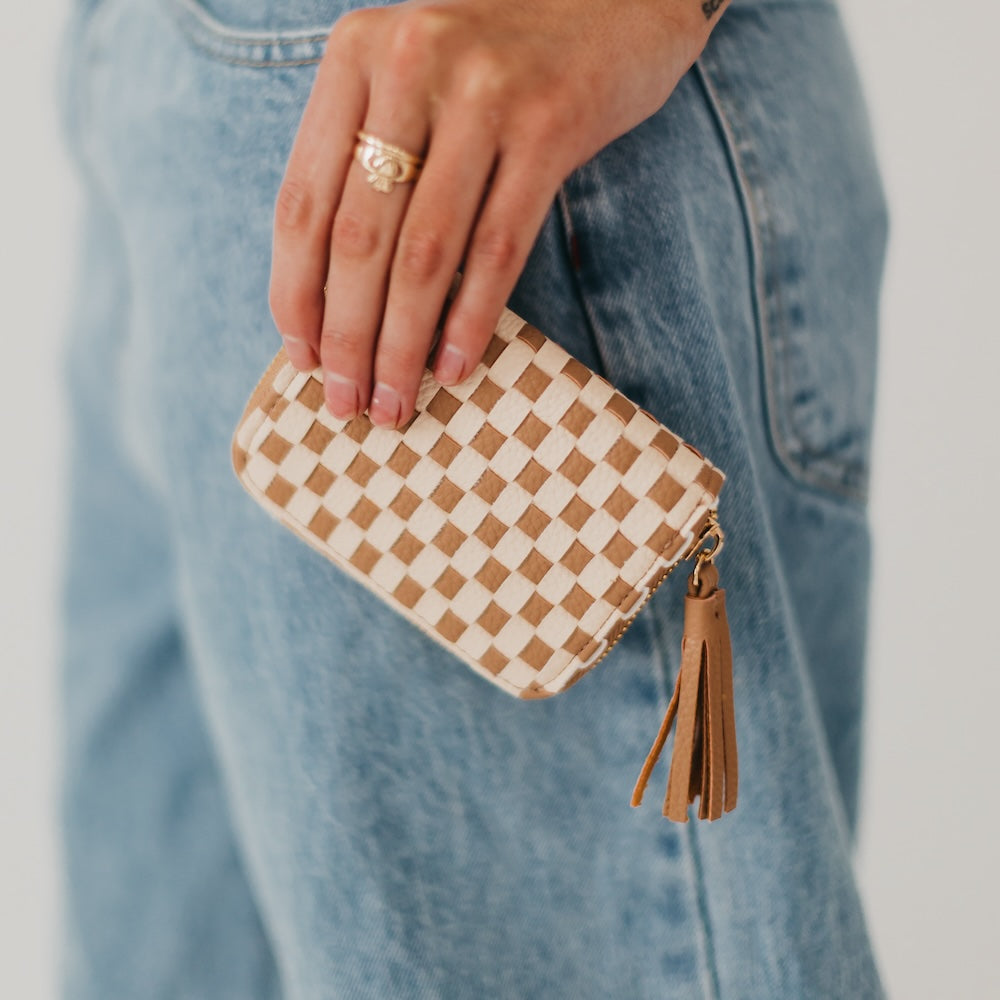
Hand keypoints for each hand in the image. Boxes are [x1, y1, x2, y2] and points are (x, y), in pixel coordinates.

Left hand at [269, 0, 728, 427]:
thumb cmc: (501, 58)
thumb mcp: (414, 84)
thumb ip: (372, 160)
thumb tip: (338, 295)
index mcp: (354, 57)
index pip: (301, 202)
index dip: (296, 294)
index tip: (301, 359)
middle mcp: (409, 64)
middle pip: (358, 238)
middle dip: (347, 337)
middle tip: (346, 404)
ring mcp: (483, 94)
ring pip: (425, 253)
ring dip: (403, 344)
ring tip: (395, 402)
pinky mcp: (550, 125)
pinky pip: (499, 247)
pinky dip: (472, 318)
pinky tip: (456, 366)